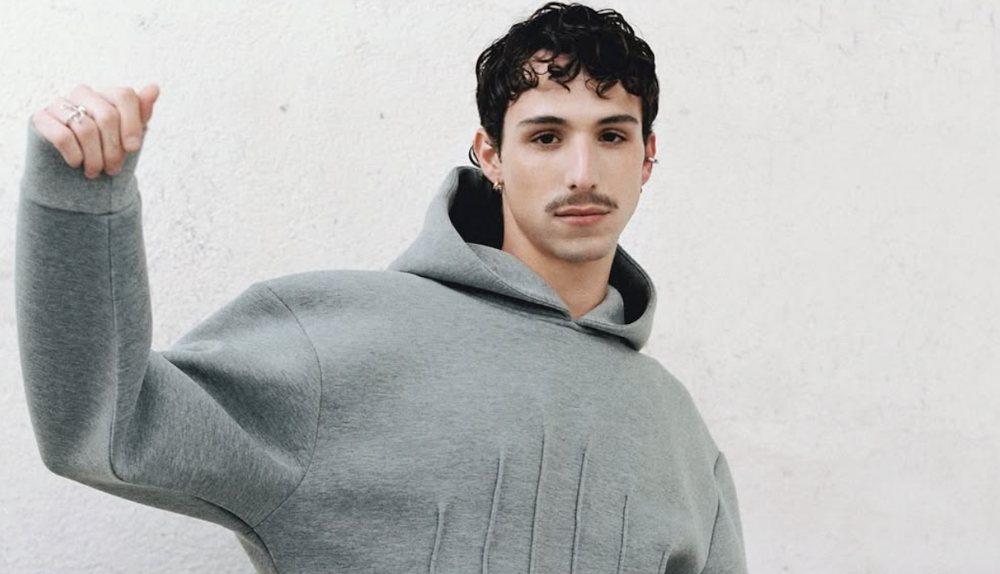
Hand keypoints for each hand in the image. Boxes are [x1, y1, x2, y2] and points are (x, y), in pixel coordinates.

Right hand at [32, 84, 159, 178]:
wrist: (72, 171)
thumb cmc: (104, 152)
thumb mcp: (127, 137)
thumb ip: (140, 114)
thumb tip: (154, 87)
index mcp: (106, 95)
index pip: (124, 95)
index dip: (132, 123)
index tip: (134, 149)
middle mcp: (83, 94)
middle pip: (107, 116)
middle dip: (114, 149)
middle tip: (113, 169)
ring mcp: (60, 104)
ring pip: (86, 129)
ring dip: (95, 157)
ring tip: (95, 171)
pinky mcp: (41, 119)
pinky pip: (63, 136)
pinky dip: (74, 155)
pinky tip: (77, 164)